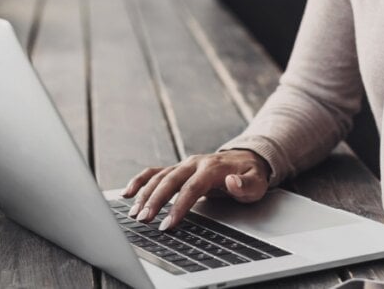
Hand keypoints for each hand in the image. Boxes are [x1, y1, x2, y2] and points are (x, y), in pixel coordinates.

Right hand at [121, 149, 271, 229]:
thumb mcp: (257, 182)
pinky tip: (127, 193)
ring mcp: (184, 165)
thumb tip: (232, 181)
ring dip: (144, 194)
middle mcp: (194, 163)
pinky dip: (139, 181)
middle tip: (144, 220)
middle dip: (155, 200)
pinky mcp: (177, 169)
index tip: (168, 224)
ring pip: (159, 177)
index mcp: (212, 167)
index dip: (179, 206)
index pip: (192, 187)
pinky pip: (155, 172)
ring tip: (134, 214)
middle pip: (170, 180)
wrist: (246, 159)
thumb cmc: (250, 175)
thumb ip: (246, 184)